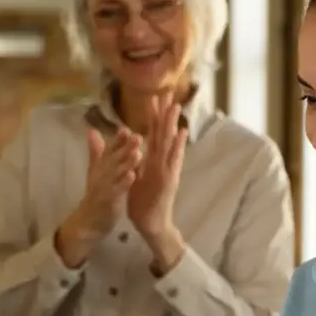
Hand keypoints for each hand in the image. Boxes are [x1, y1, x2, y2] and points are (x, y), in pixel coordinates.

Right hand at [57, 128, 141, 266]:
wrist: (89, 221)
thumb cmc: (98, 194)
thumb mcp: (97, 171)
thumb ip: (96, 151)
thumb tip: (92, 130)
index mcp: (101, 166)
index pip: (109, 149)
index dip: (118, 139)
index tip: (127, 128)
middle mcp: (101, 174)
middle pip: (113, 158)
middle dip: (125, 147)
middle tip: (138, 137)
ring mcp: (103, 187)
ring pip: (115, 173)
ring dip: (126, 163)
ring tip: (138, 153)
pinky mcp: (107, 201)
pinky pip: (117, 191)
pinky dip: (124, 183)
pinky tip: (133, 176)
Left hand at [128, 91, 188, 239]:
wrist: (152, 223)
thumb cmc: (143, 202)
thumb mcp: (137, 177)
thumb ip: (138, 161)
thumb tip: (135, 146)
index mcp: (152, 161)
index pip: (152, 134)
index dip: (152, 116)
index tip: (153, 97)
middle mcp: (162, 162)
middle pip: (163, 133)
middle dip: (164, 113)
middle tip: (167, 92)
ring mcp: (168, 169)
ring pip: (169, 143)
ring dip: (172, 124)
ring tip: (176, 105)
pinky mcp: (169, 179)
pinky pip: (174, 160)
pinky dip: (178, 146)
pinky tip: (181, 132)